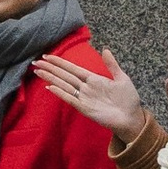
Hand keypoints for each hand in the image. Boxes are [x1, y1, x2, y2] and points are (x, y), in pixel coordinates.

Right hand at [33, 48, 148, 138]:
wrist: (132, 118)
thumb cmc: (128, 100)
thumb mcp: (122, 79)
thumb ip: (112, 65)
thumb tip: (105, 50)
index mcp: (93, 79)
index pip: (72, 68)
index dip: (60, 62)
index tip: (47, 56)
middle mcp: (85, 87)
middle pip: (64, 76)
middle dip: (50, 69)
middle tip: (35, 62)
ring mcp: (84, 98)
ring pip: (63, 85)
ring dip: (51, 78)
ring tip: (38, 72)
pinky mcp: (84, 108)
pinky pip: (70, 99)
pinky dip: (60, 93)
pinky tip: (50, 87)